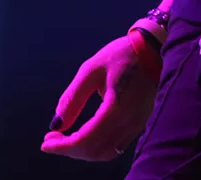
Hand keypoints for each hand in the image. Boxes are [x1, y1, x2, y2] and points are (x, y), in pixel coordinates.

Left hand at [40, 34, 158, 161]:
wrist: (154, 47)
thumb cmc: (122, 54)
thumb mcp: (91, 69)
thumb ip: (72, 98)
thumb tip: (56, 124)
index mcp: (117, 107)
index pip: (86, 139)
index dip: (62, 146)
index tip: (45, 141)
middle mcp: (130, 121)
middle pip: (94, 151)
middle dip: (69, 150)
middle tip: (51, 139)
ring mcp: (138, 124)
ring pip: (106, 152)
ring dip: (83, 151)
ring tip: (66, 139)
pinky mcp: (141, 123)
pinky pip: (116, 145)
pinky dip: (97, 147)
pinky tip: (85, 136)